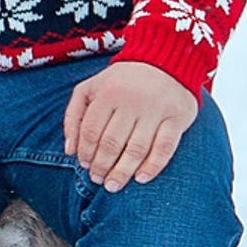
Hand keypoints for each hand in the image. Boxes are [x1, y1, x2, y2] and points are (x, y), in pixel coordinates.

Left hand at [64, 57, 196, 191]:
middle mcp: (131, 102)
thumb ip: (74, 116)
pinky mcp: (177, 118)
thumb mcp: (90, 89)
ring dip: (122, 171)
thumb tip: (69, 150)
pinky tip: (141, 178)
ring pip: (136, 148)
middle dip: (101, 166)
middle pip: (112, 142)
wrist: (163, 61)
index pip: (91, 131)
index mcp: (107, 94)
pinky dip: (152, 166)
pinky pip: (165, 147)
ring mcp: (156, 110)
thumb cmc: (120, 81)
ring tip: (113, 185)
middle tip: (97, 180)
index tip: (84, 166)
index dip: (86, 152)